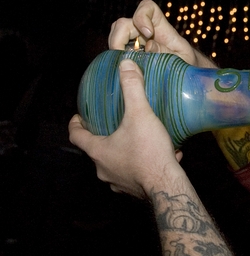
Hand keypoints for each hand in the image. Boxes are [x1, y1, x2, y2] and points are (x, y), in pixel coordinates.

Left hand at [69, 59, 184, 197]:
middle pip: (97, 150)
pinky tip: (161, 155)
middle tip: (114, 124)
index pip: (76, 136)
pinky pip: (136, 174)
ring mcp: (119, 182)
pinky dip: (144, 164)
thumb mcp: (140, 114)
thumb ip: (132, 88)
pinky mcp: (136, 190)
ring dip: (126, 152)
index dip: (76, 124)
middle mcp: (104, 169)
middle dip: (105, 137)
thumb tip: (126, 64)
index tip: (80, 116)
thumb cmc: (148, 152)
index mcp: (98, 151)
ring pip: (118, 164)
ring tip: (140, 139)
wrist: (167, 185)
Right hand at [109, 0, 216, 67]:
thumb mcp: (183, 60)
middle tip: (122, 56)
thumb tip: (149, 46)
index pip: (148, 7)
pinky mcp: (129, 56)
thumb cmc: (187, 66)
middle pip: (124, 23)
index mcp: (162, 28)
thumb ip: (168, 52)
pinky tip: (123, 69)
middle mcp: (145, 32)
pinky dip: (115, 59)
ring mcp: (135, 43)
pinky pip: (116, 51)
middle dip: (119, 38)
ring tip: (123, 63)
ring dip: (115, 48)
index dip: (143, 16)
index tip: (148, 33)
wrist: (186, 79)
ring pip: (116, 35)